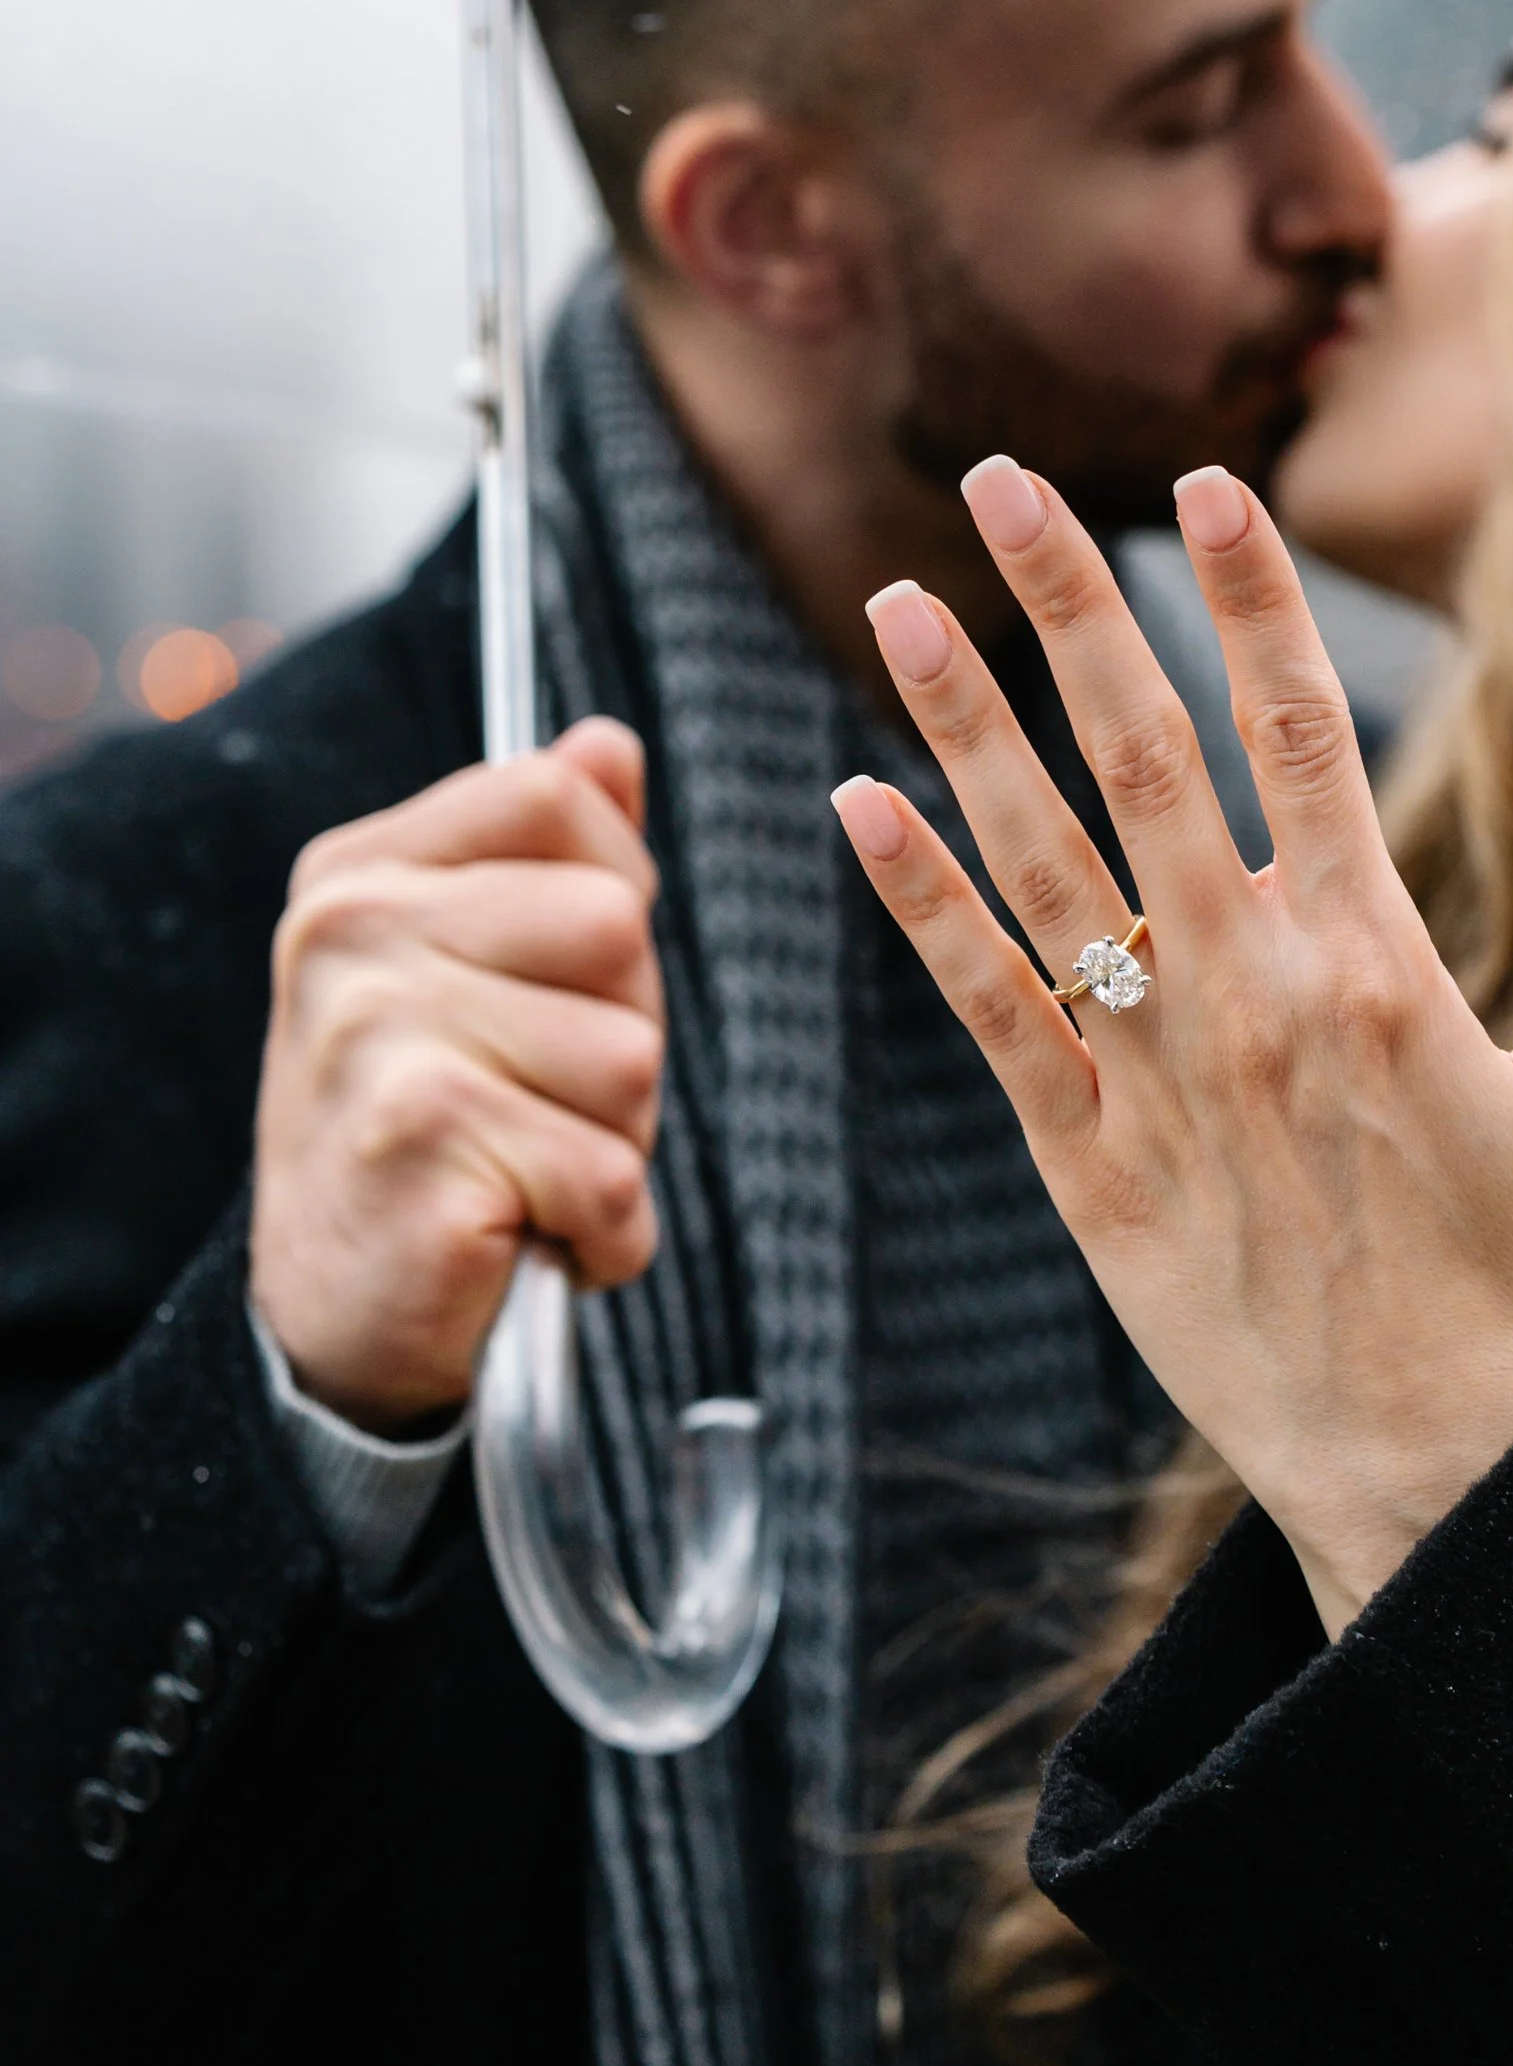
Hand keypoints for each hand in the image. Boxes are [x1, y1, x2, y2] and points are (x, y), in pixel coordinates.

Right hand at [249, 719, 665, 1432]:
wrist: (328, 1321)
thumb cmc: (428, 1130)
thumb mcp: (470, 969)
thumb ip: (543, 851)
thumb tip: (608, 743)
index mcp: (358, 874)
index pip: (555, 796)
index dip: (612, 889)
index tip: (559, 977)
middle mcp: (348, 938)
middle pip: (614, 924)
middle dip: (622, 1030)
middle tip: (539, 1100)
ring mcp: (376, 1040)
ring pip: (631, 1055)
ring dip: (614, 1139)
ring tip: (525, 1169)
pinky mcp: (423, 1149)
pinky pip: (612, 1175)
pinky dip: (605, 1234)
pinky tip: (530, 1238)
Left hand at [833, 459, 1512, 1636]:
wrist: (1416, 1462)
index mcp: (1378, 961)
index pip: (1303, 731)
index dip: (1253, 595)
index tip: (1206, 480)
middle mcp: (1252, 994)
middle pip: (1144, 755)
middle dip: (1070, 604)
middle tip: (1001, 479)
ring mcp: (1155, 1073)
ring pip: (1042, 861)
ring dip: (963, 722)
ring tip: (902, 602)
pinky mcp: (1083, 1158)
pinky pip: (987, 1007)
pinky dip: (921, 904)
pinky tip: (856, 803)